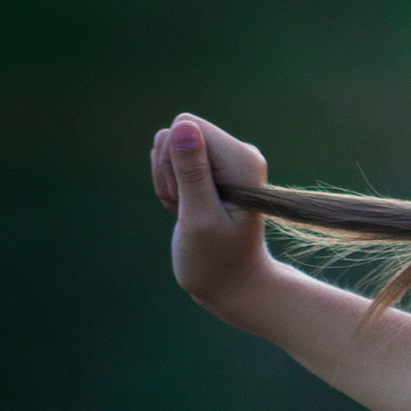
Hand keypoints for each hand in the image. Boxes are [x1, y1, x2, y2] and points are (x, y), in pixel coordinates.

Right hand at [151, 111, 275, 316]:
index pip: (187, 125)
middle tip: (189, 211)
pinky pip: (169, 162)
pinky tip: (187, 211)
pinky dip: (170, 190)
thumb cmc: (218, 260)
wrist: (234, 284)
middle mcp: (237, 152)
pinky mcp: (209, 169)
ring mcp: (223, 160)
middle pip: (174, 134)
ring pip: (168, 148)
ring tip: (189, 214)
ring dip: (168, 184)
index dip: (175, 161)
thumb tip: (183, 126)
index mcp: (242, 158)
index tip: (190, 199)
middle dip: (170, 174)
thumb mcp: (199, 218)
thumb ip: (191, 172)